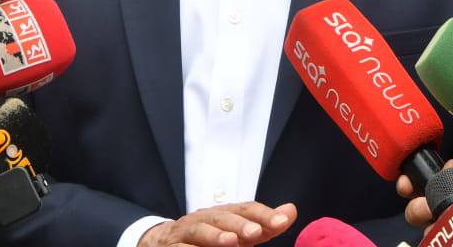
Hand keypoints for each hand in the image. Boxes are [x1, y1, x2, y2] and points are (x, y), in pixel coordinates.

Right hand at [138, 202, 296, 246]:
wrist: (162, 244)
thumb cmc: (208, 240)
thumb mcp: (237, 234)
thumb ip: (263, 226)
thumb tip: (291, 210)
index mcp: (223, 214)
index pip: (245, 208)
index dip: (262, 214)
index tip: (281, 222)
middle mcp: (204, 218)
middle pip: (221, 217)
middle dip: (239, 224)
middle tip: (255, 232)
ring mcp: (184, 233)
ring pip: (199, 231)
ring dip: (214, 236)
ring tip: (231, 242)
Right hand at [398, 161, 452, 246]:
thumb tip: (440, 172)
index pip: (421, 188)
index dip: (409, 185)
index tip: (407, 185)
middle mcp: (450, 212)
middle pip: (416, 211)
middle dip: (416, 208)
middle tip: (429, 208)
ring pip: (427, 233)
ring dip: (432, 228)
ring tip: (449, 226)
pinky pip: (441, 245)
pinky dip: (439, 242)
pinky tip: (449, 239)